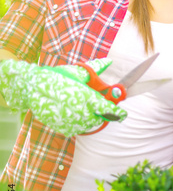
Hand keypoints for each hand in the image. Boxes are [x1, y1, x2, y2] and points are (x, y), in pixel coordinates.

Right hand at [0, 58, 126, 135]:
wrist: (31, 86)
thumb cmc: (57, 76)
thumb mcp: (77, 71)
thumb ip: (96, 67)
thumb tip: (109, 61)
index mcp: (86, 97)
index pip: (107, 109)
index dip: (118, 113)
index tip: (123, 114)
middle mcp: (80, 111)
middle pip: (99, 119)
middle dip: (101, 114)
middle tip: (98, 106)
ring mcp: (70, 122)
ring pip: (88, 125)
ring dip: (90, 118)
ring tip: (82, 107)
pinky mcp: (61, 128)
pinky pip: (76, 128)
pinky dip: (77, 122)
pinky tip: (72, 111)